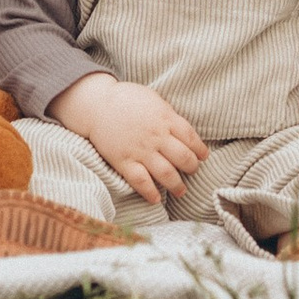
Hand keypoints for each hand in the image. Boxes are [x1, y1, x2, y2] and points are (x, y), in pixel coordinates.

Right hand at [50, 73, 207, 203]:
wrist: (96, 104)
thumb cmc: (126, 99)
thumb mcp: (153, 100)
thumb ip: (169, 115)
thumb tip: (183, 132)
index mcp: (165, 118)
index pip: (191, 138)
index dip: (200, 150)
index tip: (203, 156)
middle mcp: (156, 136)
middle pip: (183, 158)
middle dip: (192, 168)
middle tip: (192, 171)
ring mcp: (140, 150)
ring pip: (166, 173)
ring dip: (177, 185)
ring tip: (180, 191)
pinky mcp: (124, 161)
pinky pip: (140, 181)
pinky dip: (150, 193)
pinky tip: (156, 199)